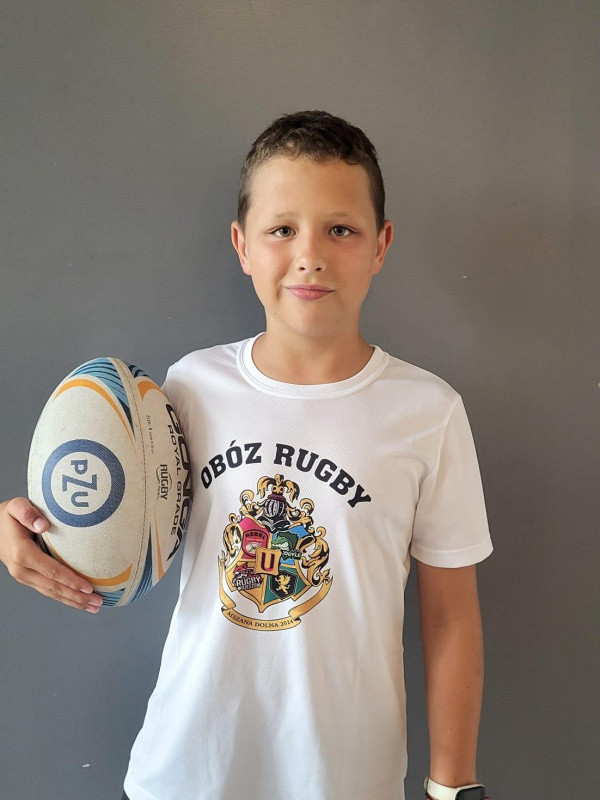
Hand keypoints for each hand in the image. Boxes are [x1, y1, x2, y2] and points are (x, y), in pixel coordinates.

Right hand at [0, 497, 103, 612]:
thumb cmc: (9, 515)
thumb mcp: (16, 506)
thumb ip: (28, 513)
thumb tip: (43, 525)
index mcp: (22, 554)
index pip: (51, 571)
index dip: (71, 580)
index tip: (88, 587)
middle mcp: (22, 569)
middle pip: (54, 587)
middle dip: (77, 596)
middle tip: (98, 602)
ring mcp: (24, 576)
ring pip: (51, 593)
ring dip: (73, 601)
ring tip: (93, 607)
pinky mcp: (28, 578)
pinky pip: (47, 590)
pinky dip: (64, 597)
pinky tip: (78, 601)